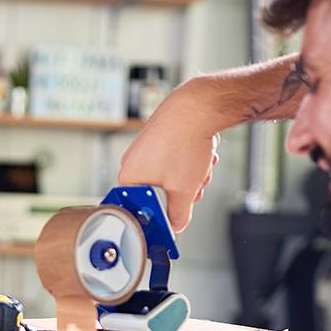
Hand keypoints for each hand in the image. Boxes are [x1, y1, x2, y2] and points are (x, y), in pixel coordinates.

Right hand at [118, 84, 221, 233]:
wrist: (197, 106)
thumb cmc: (183, 143)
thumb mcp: (183, 191)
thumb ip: (178, 215)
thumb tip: (175, 225)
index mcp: (128, 178)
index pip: (142, 209)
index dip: (162, 213)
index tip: (175, 214)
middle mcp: (133, 162)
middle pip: (159, 193)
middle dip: (182, 191)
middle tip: (194, 184)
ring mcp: (146, 149)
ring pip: (172, 176)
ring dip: (191, 175)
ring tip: (200, 164)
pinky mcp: (160, 139)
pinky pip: (176, 160)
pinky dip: (191, 160)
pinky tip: (201, 153)